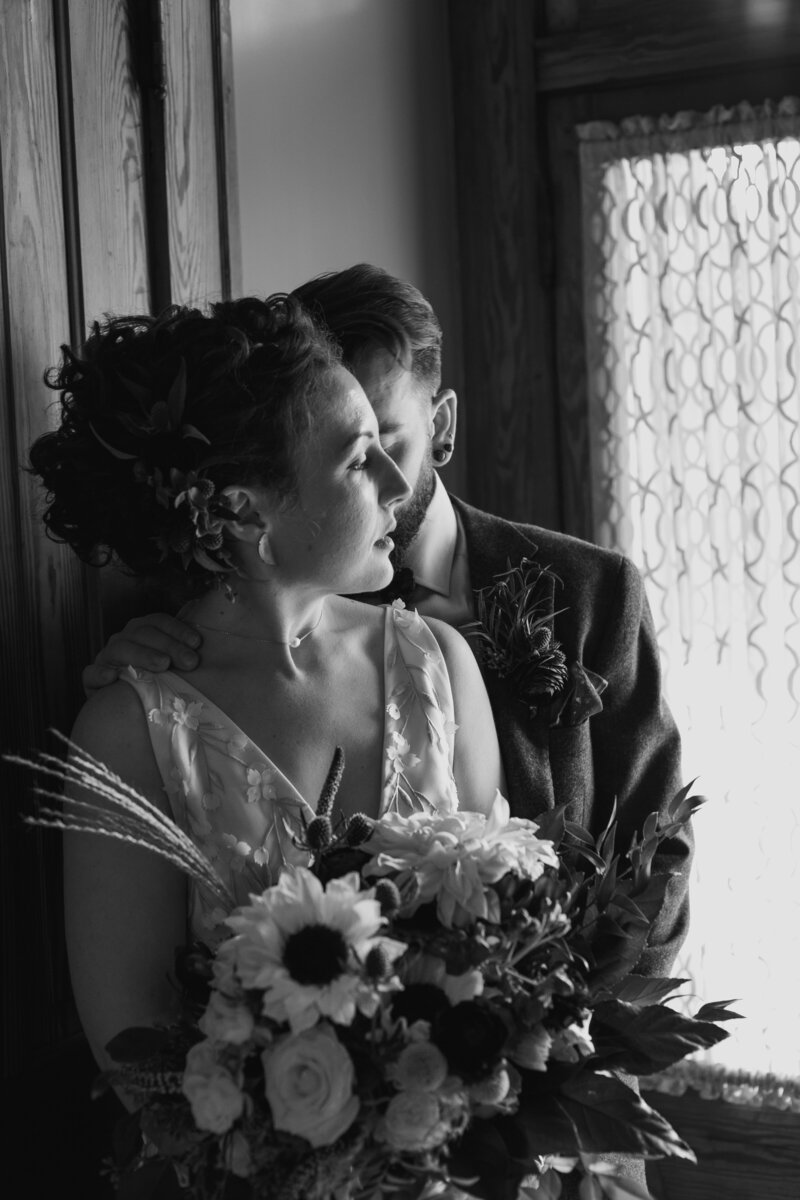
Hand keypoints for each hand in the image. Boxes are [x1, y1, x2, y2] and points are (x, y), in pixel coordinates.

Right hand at [82, 614, 201, 694]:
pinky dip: (100, 674)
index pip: (158, 621)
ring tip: (163, 665)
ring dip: (142, 655)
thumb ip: (185, 656)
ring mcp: (107, 659)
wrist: (126, 710)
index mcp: (142, 632)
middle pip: (143, 633)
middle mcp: (123, 640)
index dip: (177, 629)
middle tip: (190, 662)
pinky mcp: (92, 681)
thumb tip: (208, 650)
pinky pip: (91, 674)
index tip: (197, 643)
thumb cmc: (158, 684)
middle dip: (169, 645)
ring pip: (120, 648)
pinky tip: (113, 678)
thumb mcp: (173, 667)